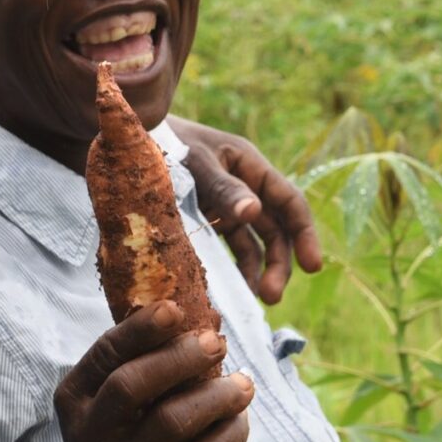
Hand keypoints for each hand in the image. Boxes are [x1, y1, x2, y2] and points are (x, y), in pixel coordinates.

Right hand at [52, 302, 253, 441]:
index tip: (174, 309)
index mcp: (75, 396)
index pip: (105, 354)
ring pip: (173, 423)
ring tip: (243, 383)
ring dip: (216, 396)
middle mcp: (92, 430)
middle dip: (179, 358)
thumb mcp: (100, 400)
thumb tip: (194, 317)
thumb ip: (132, 363)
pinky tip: (240, 418)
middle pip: (133, 386)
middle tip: (215, 342)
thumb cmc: (112, 435)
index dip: (140, 329)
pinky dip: (229, 435)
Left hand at [170, 118, 324, 303]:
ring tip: (255, 299)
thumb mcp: (195, 162)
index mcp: (250, 166)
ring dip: (260, 271)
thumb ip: (223, 187)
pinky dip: (235, 269)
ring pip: (255, 244)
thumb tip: (254, 212)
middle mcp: (244, 188)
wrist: (128, 143)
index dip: (305, 234)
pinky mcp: (208, 221)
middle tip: (272, 295)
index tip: (312, 267)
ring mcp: (226, 207)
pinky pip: (229, 249)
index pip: (289, 202)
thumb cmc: (164, 141)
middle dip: (279, 263)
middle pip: (275, 230)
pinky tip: (235, 291)